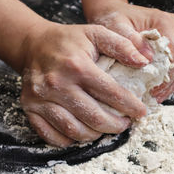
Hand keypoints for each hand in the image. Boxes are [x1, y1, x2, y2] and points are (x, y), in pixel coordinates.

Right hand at [19, 21, 146, 146]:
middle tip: (125, 123)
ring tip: (106, 128)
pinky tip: (83, 132)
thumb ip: (123, 45)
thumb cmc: (70, 41)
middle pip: (94, 117)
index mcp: (77, 65)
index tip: (141, 112)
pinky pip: (51, 135)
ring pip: (74, 130)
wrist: (33, 44)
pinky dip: (70, 140)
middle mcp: (57, 84)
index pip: (112, 93)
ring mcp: (41, 98)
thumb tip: (144, 61)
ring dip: (95, 135)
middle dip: (116, 125)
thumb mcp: (97, 33)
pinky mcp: (29, 108)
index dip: (131, 106)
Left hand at [88, 0, 173, 102]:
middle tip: (156, 97)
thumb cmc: (113, 19)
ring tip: (159, 95)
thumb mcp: (115, 27)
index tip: (154, 91)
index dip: (168, 76)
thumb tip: (147, 60)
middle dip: (172, 82)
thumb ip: (130, 42)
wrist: (113, 13)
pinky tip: (162, 88)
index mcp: (164, 22)